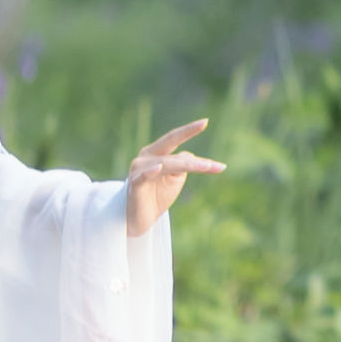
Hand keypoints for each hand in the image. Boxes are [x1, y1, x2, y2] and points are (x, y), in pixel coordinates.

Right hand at [124, 120, 223, 235]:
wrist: (141, 219)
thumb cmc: (158, 195)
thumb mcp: (175, 178)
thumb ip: (183, 164)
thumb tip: (192, 156)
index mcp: (155, 153)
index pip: (174, 139)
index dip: (189, 130)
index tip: (205, 122)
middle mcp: (146, 156)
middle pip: (170, 144)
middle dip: (188, 135)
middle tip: (206, 129)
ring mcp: (139, 169)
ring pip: (167, 164)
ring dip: (188, 165)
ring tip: (205, 166)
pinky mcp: (135, 184)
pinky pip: (143, 177)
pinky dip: (151, 172)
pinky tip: (158, 168)